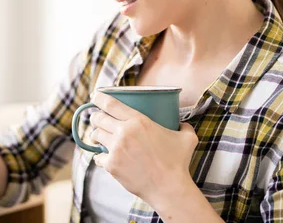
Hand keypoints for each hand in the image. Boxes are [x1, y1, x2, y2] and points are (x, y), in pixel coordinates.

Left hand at [89, 91, 198, 210]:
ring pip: (95, 135)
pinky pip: (98, 157)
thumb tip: (182, 122)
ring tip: (99, 136)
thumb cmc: (178, 162)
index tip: (95, 95)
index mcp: (139, 121)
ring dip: (96, 135)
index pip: (110, 104)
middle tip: (98, 118)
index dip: (99, 97)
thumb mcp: (187, 138)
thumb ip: (184, 126)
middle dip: (95, 116)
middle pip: (98, 118)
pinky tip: (103, 157)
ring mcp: (116, 149)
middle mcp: (124, 132)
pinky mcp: (112, 165)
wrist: (169, 188)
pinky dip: (100, 156)